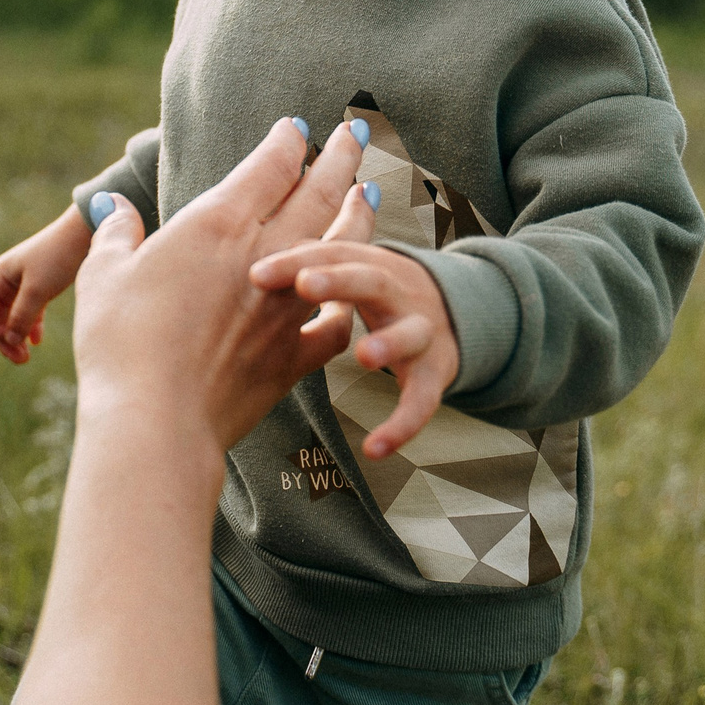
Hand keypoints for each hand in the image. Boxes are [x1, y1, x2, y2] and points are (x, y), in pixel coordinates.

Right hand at [0, 117, 375, 704]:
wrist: (155, 422)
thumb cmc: (120, 345)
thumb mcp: (103, 277)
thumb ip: (116, 235)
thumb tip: (112, 208)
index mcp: (218, 225)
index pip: (267, 165)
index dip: (286, 140)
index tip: (297, 126)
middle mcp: (264, 257)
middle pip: (317, 193)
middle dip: (339, 159)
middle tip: (356, 133)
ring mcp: (288, 308)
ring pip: (340, 249)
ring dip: (359, 217)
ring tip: (371, 195)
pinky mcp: (295, 357)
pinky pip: (338, 323)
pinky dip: (350, 305)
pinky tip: (355, 297)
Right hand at [0, 204, 93, 363]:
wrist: (86, 232)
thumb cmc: (59, 256)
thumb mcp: (38, 289)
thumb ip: (22, 316)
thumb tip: (10, 341)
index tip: (15, 344)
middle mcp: (6, 278)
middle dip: (5, 339)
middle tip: (22, 359)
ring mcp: (22, 282)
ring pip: (11, 316)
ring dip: (16, 335)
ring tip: (27, 356)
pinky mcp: (40, 284)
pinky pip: (28, 310)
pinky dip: (30, 326)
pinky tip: (38, 340)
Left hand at [250, 241, 458, 458]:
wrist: (456, 308)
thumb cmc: (378, 289)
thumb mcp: (351, 268)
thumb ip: (308, 263)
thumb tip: (248, 262)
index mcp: (369, 264)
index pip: (331, 255)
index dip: (295, 261)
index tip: (256, 276)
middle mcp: (398, 292)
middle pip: (370, 280)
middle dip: (338, 281)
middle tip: (305, 285)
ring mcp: (421, 331)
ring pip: (409, 334)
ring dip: (389, 343)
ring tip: (363, 356)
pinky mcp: (435, 372)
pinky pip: (422, 400)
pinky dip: (401, 426)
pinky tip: (374, 450)